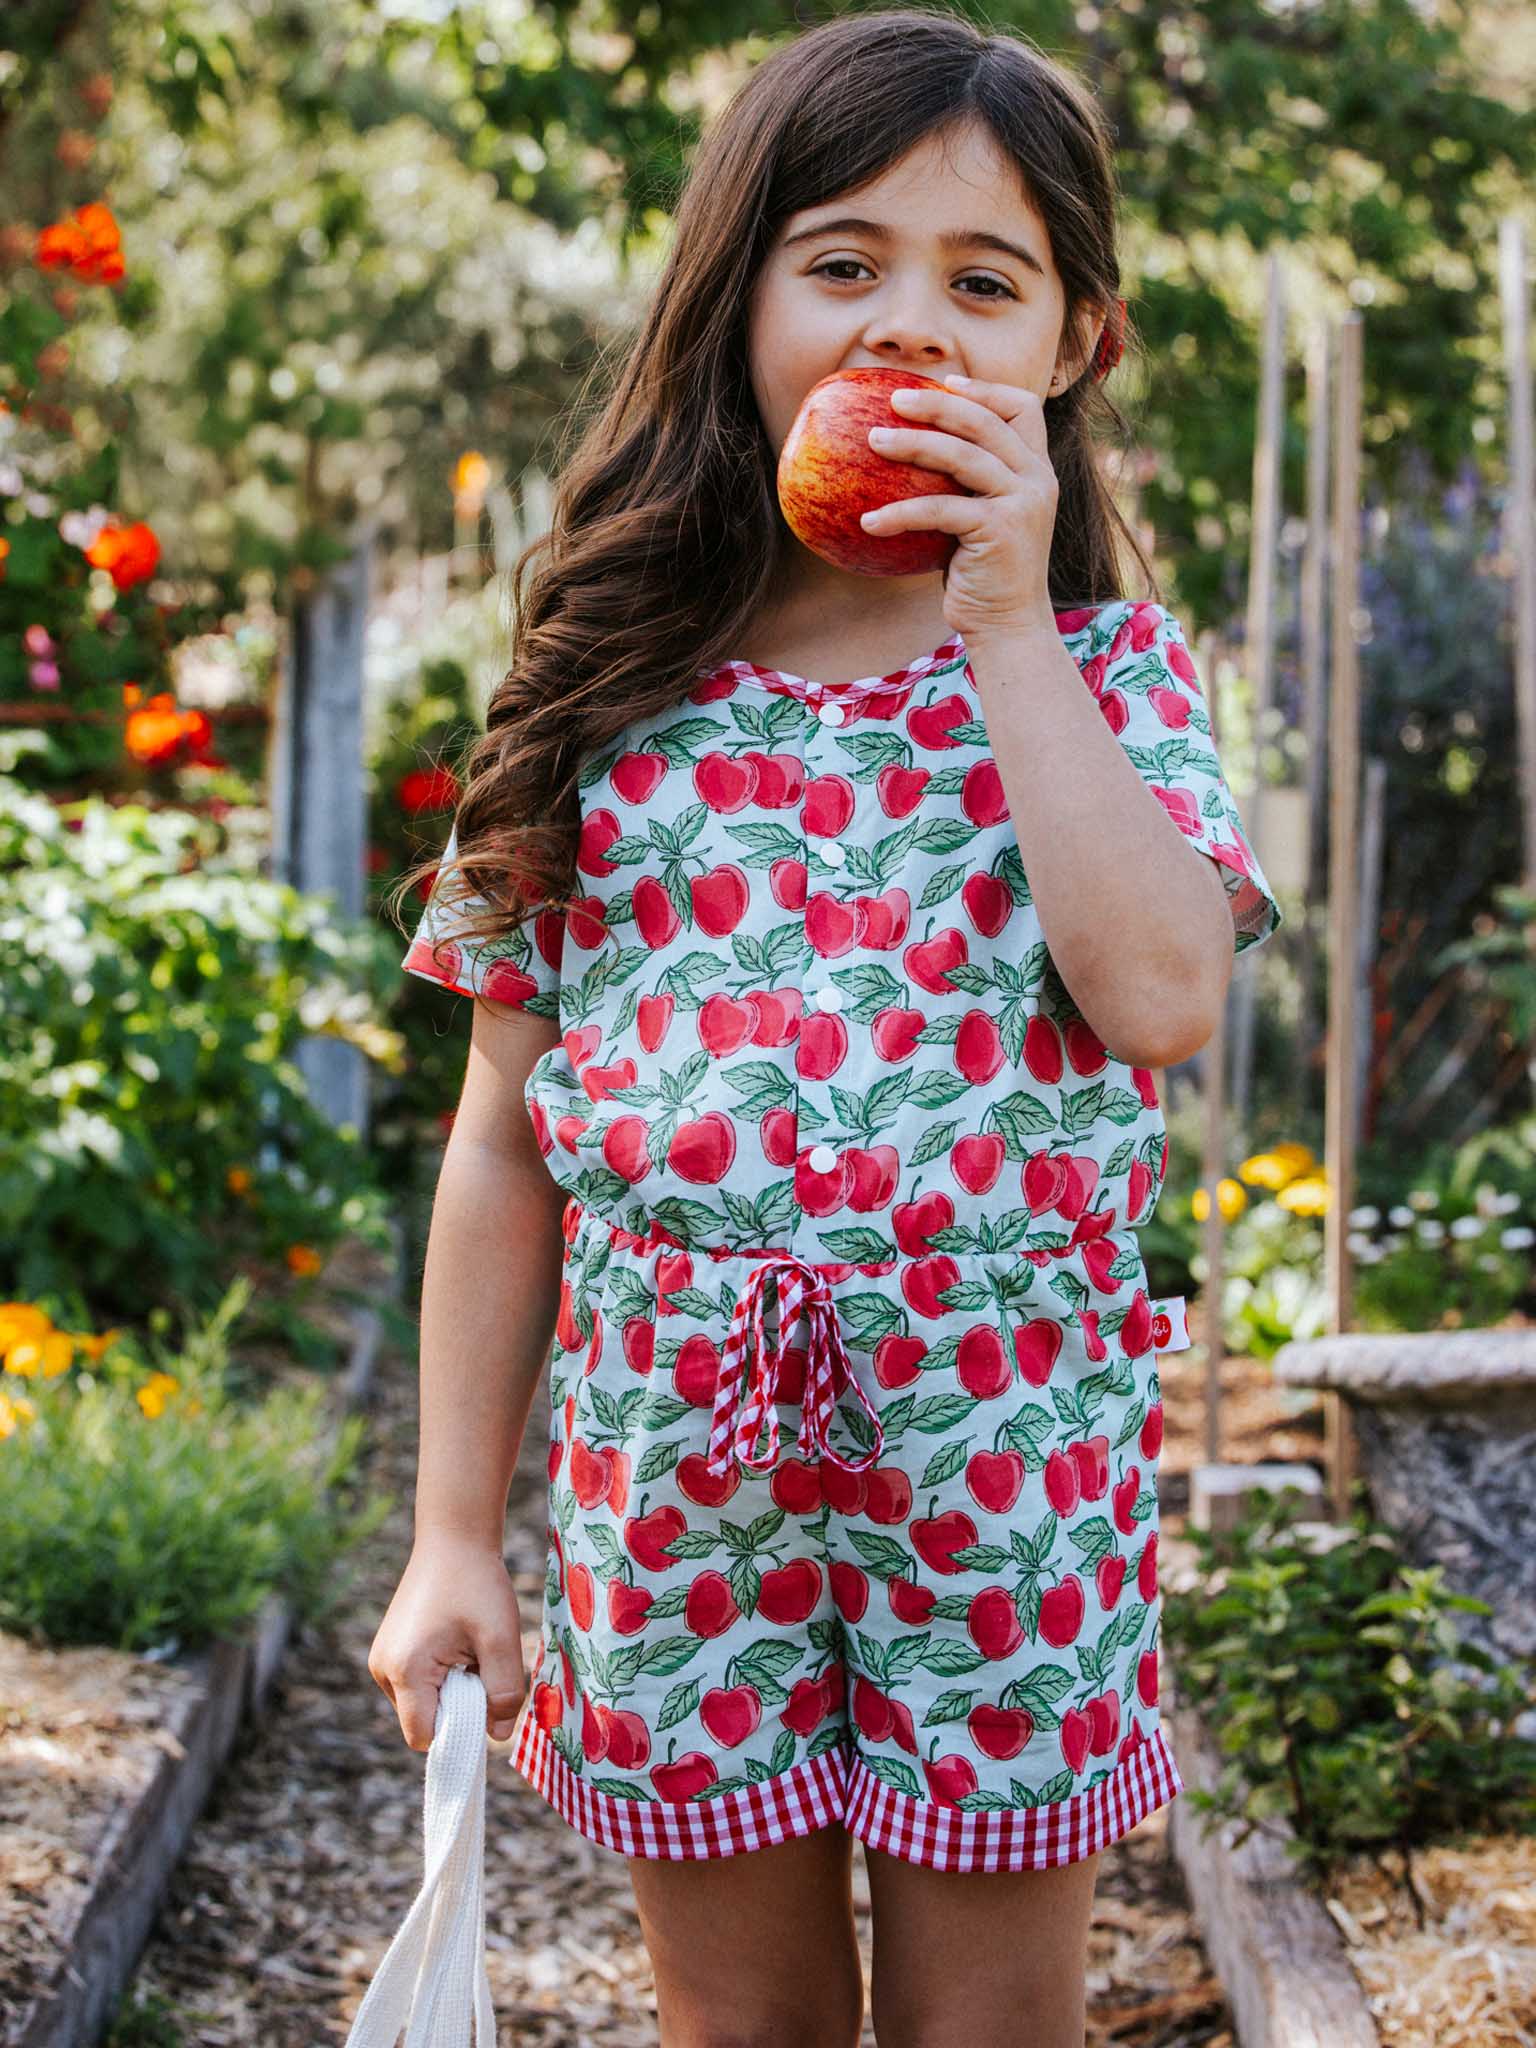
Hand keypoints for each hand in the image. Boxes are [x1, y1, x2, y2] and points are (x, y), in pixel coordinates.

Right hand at [366, 1531, 528, 1750]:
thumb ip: (504, 1692)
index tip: (486, 1705)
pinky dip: (439, 1678)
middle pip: (422, 1722)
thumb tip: (498, 1735)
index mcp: (405, 1669)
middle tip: (480, 1667)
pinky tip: (456, 1645)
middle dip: (456, 1709)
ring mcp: (381, 1659)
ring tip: (468, 1651)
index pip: (424, 1737)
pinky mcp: (388, 1649)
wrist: (453, 1538)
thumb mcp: (501, 1639)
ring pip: (420, 1704)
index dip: (458, 1733)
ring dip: (449, 1692)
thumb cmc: (478, 1584)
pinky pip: (415, 1685)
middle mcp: (383, 1669)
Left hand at [859, 374, 1059, 639]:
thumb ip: (966, 485)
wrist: (1008, 626)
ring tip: (872, 441)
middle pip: (984, 421)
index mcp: (1036, 470)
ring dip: (912, 443)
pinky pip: (940, 509)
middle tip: (893, 399)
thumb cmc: (983, 575)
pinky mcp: (1000, 530)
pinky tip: (867, 522)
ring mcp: (1022, 502)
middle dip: (936, 404)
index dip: (985, 389)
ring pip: (962, 455)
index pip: (1024, 407)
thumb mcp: (981, 520)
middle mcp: (1036, 479)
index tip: (946, 382)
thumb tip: (907, 454)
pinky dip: (900, 513)